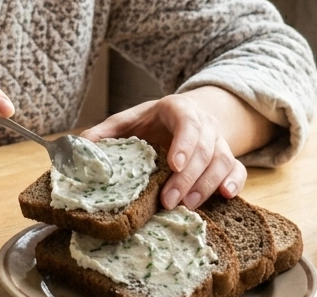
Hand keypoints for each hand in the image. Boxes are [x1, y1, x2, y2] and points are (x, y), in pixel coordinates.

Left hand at [80, 93, 245, 209]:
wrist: (183, 117)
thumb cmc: (151, 123)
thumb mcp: (127, 121)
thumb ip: (105, 133)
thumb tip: (78, 147)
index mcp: (178, 109)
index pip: (187, 123)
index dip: (183, 144)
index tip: (173, 165)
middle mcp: (204, 124)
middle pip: (204, 150)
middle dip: (187, 177)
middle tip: (169, 200)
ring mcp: (220, 141)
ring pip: (222, 161)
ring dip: (206, 186)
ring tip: (187, 206)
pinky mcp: (229, 158)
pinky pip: (238, 169)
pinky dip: (235, 182)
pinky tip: (225, 196)